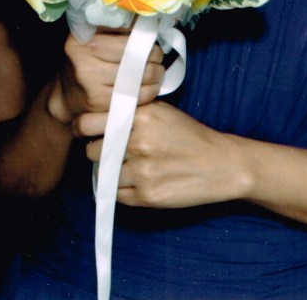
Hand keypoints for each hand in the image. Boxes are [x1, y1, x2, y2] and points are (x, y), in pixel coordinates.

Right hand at [47, 27, 163, 125]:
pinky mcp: (98, 101)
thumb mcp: (90, 38)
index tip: (150, 34)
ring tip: (159, 70)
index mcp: (82, 37)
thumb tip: (144, 18)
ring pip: (138, 74)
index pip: (121, 28)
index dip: (141, 32)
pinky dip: (150, 90)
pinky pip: (135, 95)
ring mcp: (89, 81)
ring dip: (156, 72)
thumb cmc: (85, 61)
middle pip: (132, 53)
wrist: (67, 94)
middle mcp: (82, 57)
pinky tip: (152, 86)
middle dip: (153, 53)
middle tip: (158, 54)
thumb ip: (112, 27)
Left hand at [80, 100, 244, 208]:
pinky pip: (116, 194)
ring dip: (111, 172)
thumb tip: (95, 119)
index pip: (88, 123)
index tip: (85, 131)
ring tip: (130, 166)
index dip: (83, 128)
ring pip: (103, 174)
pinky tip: (139, 180)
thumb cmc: (189, 135)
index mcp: (140, 117)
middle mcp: (138, 142)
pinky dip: (122, 189)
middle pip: (92, 151)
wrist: (222, 164)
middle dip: (99, 151)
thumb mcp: (159, 111)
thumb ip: (129, 111)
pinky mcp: (147, 196)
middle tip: (111, 151)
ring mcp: (142, 171)